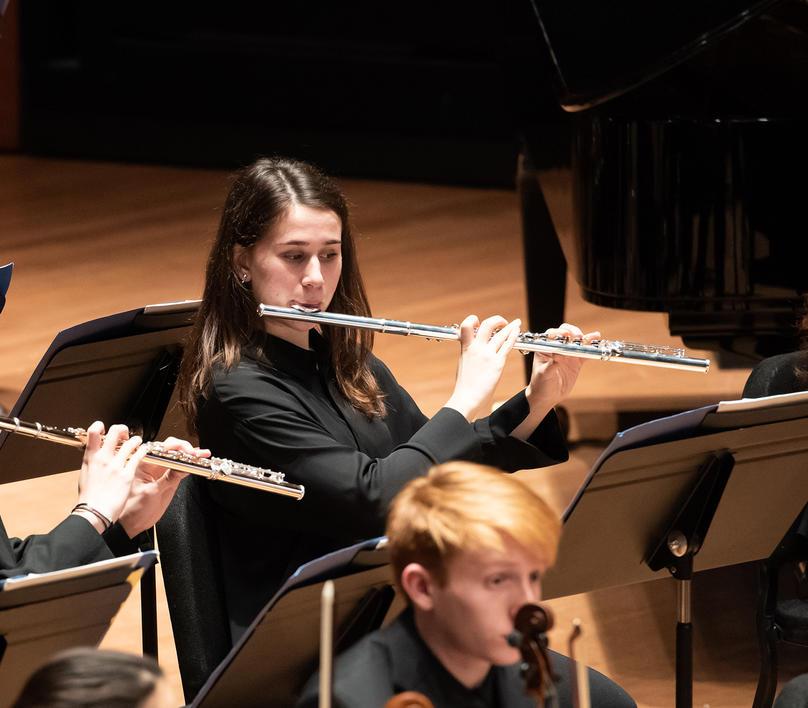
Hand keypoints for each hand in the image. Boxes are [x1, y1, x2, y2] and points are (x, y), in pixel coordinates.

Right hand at [76, 422, 143, 529]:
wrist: (94, 511)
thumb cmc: (89, 497)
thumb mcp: (85, 475)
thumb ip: (91, 463)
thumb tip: (95, 456)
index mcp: (91, 458)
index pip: (93, 432)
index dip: (100, 426)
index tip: (105, 428)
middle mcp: (104, 458)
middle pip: (115, 432)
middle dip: (122, 429)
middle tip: (125, 433)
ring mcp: (116, 465)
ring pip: (131, 442)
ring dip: (136, 440)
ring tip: (138, 442)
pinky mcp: (127, 474)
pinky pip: (139, 456)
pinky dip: (143, 450)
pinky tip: (144, 450)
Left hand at [118, 437, 210, 537]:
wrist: (131, 523)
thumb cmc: (133, 509)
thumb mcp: (152, 493)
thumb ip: (168, 479)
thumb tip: (183, 467)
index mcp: (143, 464)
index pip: (162, 449)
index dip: (177, 448)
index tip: (188, 453)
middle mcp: (152, 465)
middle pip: (171, 449)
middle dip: (186, 449)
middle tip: (196, 454)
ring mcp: (161, 471)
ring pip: (177, 457)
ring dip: (191, 455)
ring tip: (202, 454)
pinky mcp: (168, 478)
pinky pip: (180, 468)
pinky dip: (190, 464)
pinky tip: (199, 461)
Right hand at [445, 315, 519, 421]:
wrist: (466, 397)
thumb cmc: (464, 385)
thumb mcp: (463, 364)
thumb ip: (469, 354)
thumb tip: (473, 351)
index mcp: (466, 348)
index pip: (466, 325)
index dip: (473, 320)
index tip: (479, 323)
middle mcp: (477, 348)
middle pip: (487, 324)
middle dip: (496, 320)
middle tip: (502, 322)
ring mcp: (488, 354)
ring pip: (501, 334)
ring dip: (510, 326)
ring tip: (516, 323)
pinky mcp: (498, 363)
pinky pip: (507, 345)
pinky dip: (513, 335)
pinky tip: (517, 331)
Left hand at [511, 324, 598, 439]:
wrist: (547, 396)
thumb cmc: (540, 384)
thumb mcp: (544, 374)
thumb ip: (551, 364)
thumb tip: (559, 355)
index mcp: (545, 348)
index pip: (552, 335)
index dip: (559, 332)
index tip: (566, 335)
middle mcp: (557, 348)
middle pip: (566, 334)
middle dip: (573, 332)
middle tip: (578, 338)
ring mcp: (567, 354)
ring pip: (577, 342)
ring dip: (585, 338)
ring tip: (593, 337)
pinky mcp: (576, 362)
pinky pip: (585, 353)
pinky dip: (591, 348)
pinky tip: (597, 343)